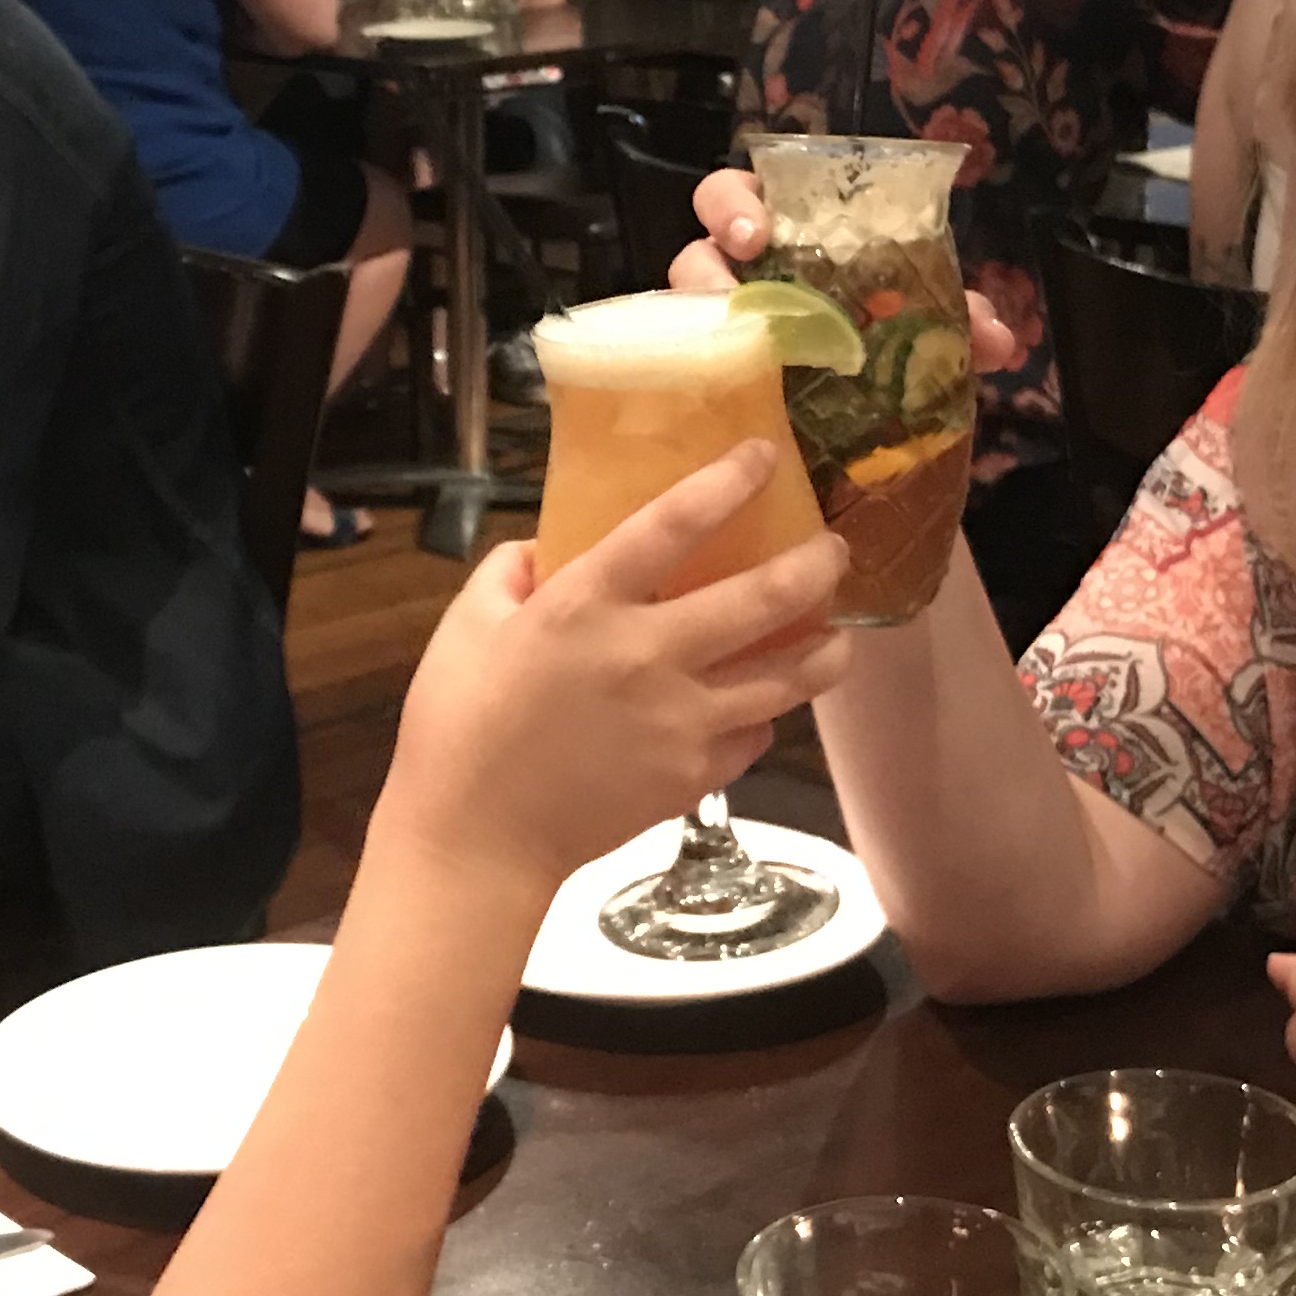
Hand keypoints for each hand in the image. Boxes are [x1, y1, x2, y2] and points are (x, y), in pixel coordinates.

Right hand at [376, 441, 849, 894]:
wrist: (476, 839)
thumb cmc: (458, 727)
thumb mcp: (466, 627)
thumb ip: (509, 574)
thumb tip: (544, 553)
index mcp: (586, 606)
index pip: (673, 524)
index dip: (727, 483)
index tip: (765, 456)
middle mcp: (649, 655)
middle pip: (763, 598)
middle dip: (814, 566)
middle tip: (835, 551)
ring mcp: (682, 720)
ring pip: (788, 677)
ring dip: (826, 650)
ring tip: (837, 635)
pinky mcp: (695, 776)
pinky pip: (754, 734)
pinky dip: (764, 716)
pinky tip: (762, 706)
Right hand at [677, 167, 1020, 373]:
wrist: (858, 448)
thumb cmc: (877, 351)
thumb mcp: (920, 328)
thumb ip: (957, 321)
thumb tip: (995, 338)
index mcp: (782, 246)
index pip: (736, 199)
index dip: (734, 204)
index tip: (757, 232)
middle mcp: (738, 283)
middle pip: (698, 251)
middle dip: (710, 260)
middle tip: (742, 273)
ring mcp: (719, 337)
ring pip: (687, 315)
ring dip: (705, 321)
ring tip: (739, 344)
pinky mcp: (712, 391)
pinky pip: (691, 378)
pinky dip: (707, 383)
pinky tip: (733, 400)